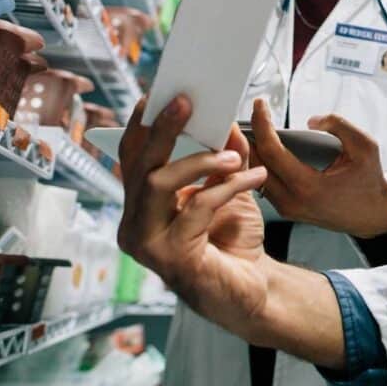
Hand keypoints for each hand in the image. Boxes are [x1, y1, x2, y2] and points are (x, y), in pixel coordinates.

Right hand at [116, 95, 272, 336]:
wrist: (254, 290)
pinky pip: (196, 209)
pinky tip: (253, 179)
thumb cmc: (233, 241)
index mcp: (141, 206)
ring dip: (197, 161)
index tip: (155, 95)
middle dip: (161, 129)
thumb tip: (225, 121)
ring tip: (232, 154)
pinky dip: (226, 188)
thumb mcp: (229, 188)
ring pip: (157, 184)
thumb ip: (224, 158)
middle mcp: (135, 225)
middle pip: (139, 166)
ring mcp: (149, 244)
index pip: (132, 159)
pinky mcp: (172, 259)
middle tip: (185, 101)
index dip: (140, 126)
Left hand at [249, 99, 386, 238]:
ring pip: (256, 176)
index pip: (272, 151)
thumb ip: (339, 125)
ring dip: (253, 149)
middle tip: (251, 111)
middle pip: (256, 164)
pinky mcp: (288, 210)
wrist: (373, 215)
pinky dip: (260, 163)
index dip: (262, 124)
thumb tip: (310, 121)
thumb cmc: (369, 182)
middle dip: (249, 135)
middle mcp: (293, 201)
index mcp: (309, 187)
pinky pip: (264, 184)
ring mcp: (288, 208)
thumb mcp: (365, 147)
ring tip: (253, 124)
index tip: (260, 104)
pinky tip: (261, 145)